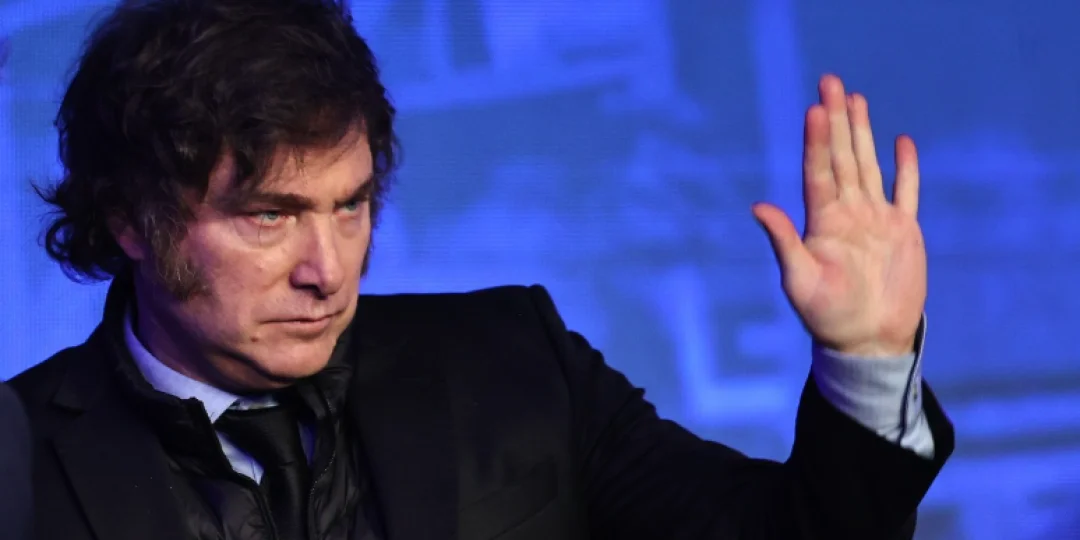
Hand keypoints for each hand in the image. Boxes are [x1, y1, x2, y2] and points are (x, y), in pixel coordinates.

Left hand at [752, 74, 925, 356]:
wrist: (867, 341)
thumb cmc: (827, 317)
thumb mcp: (800, 280)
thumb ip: (784, 241)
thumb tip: (758, 206)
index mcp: (822, 222)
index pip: (818, 171)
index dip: (816, 140)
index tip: (814, 108)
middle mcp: (847, 213)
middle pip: (842, 157)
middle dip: (837, 121)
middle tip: (830, 82)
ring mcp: (876, 219)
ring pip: (868, 165)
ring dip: (862, 133)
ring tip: (855, 99)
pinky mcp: (903, 231)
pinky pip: (906, 192)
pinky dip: (906, 168)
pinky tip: (900, 142)